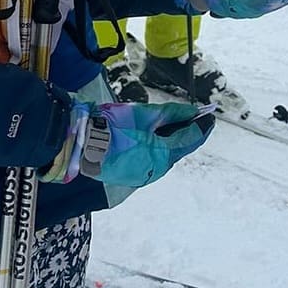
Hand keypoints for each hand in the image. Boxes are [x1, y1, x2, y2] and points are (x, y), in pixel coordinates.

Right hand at [42, 98, 213, 203]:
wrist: (78, 142)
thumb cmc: (111, 126)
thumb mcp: (143, 115)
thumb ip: (170, 114)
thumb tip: (191, 112)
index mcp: (161, 156)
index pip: (189, 139)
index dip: (201, 127)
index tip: (209, 116)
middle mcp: (154, 170)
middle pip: (176, 149)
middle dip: (184, 134)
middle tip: (192, 118)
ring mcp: (141, 175)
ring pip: (162, 156)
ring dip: (168, 142)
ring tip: (172, 126)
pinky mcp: (128, 175)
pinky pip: (148, 161)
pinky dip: (154, 149)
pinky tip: (151, 139)